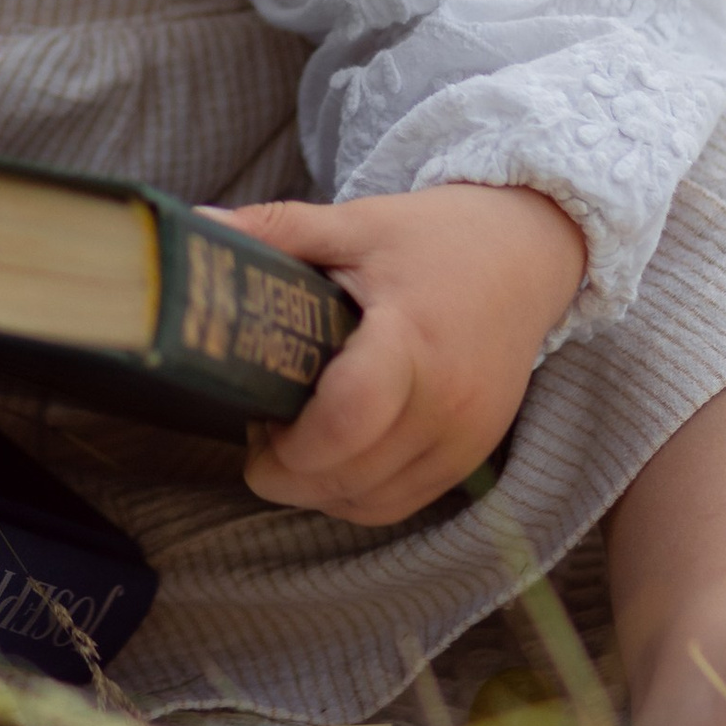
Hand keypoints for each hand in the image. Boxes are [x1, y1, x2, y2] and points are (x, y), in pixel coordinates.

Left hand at [217, 183, 586, 526]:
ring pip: (369, 503)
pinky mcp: (473, 457)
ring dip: (316, 489)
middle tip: (258, 426)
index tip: (255, 419)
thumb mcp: (357, 221)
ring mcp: (466, 438)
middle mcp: (448, 403)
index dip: (289, 443)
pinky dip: (354, 494)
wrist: (531, 254)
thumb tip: (194, 225)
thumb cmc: (438, 236)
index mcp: (413, 339)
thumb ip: (277, 229)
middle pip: (347, 478)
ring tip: (291, 439)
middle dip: (284, 471)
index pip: (347, 419)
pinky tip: (332, 455)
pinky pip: (400, 504)